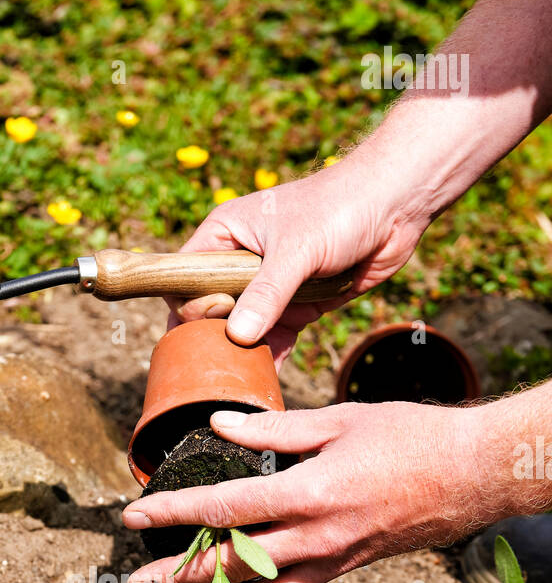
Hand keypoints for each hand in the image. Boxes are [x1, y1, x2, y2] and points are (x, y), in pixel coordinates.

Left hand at [124, 401, 502, 582]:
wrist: (472, 475)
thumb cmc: (411, 437)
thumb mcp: (340, 420)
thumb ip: (276, 431)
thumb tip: (219, 428)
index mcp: (311, 494)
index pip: (225, 509)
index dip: (174, 514)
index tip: (133, 518)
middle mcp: (317, 538)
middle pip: (230, 567)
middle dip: (176, 577)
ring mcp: (331, 561)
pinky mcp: (343, 569)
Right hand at [168, 162, 427, 364]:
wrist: (397, 206)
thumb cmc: (341, 207)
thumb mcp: (298, 250)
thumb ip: (267, 293)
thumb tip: (237, 336)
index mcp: (225, 234)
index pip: (184, 277)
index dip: (192, 305)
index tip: (217, 319)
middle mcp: (241, 261)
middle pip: (210, 310)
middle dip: (217, 337)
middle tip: (227, 360)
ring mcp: (269, 285)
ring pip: (243, 329)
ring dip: (245, 352)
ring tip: (245, 376)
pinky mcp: (297, 303)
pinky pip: (274, 337)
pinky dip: (272, 355)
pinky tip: (270, 373)